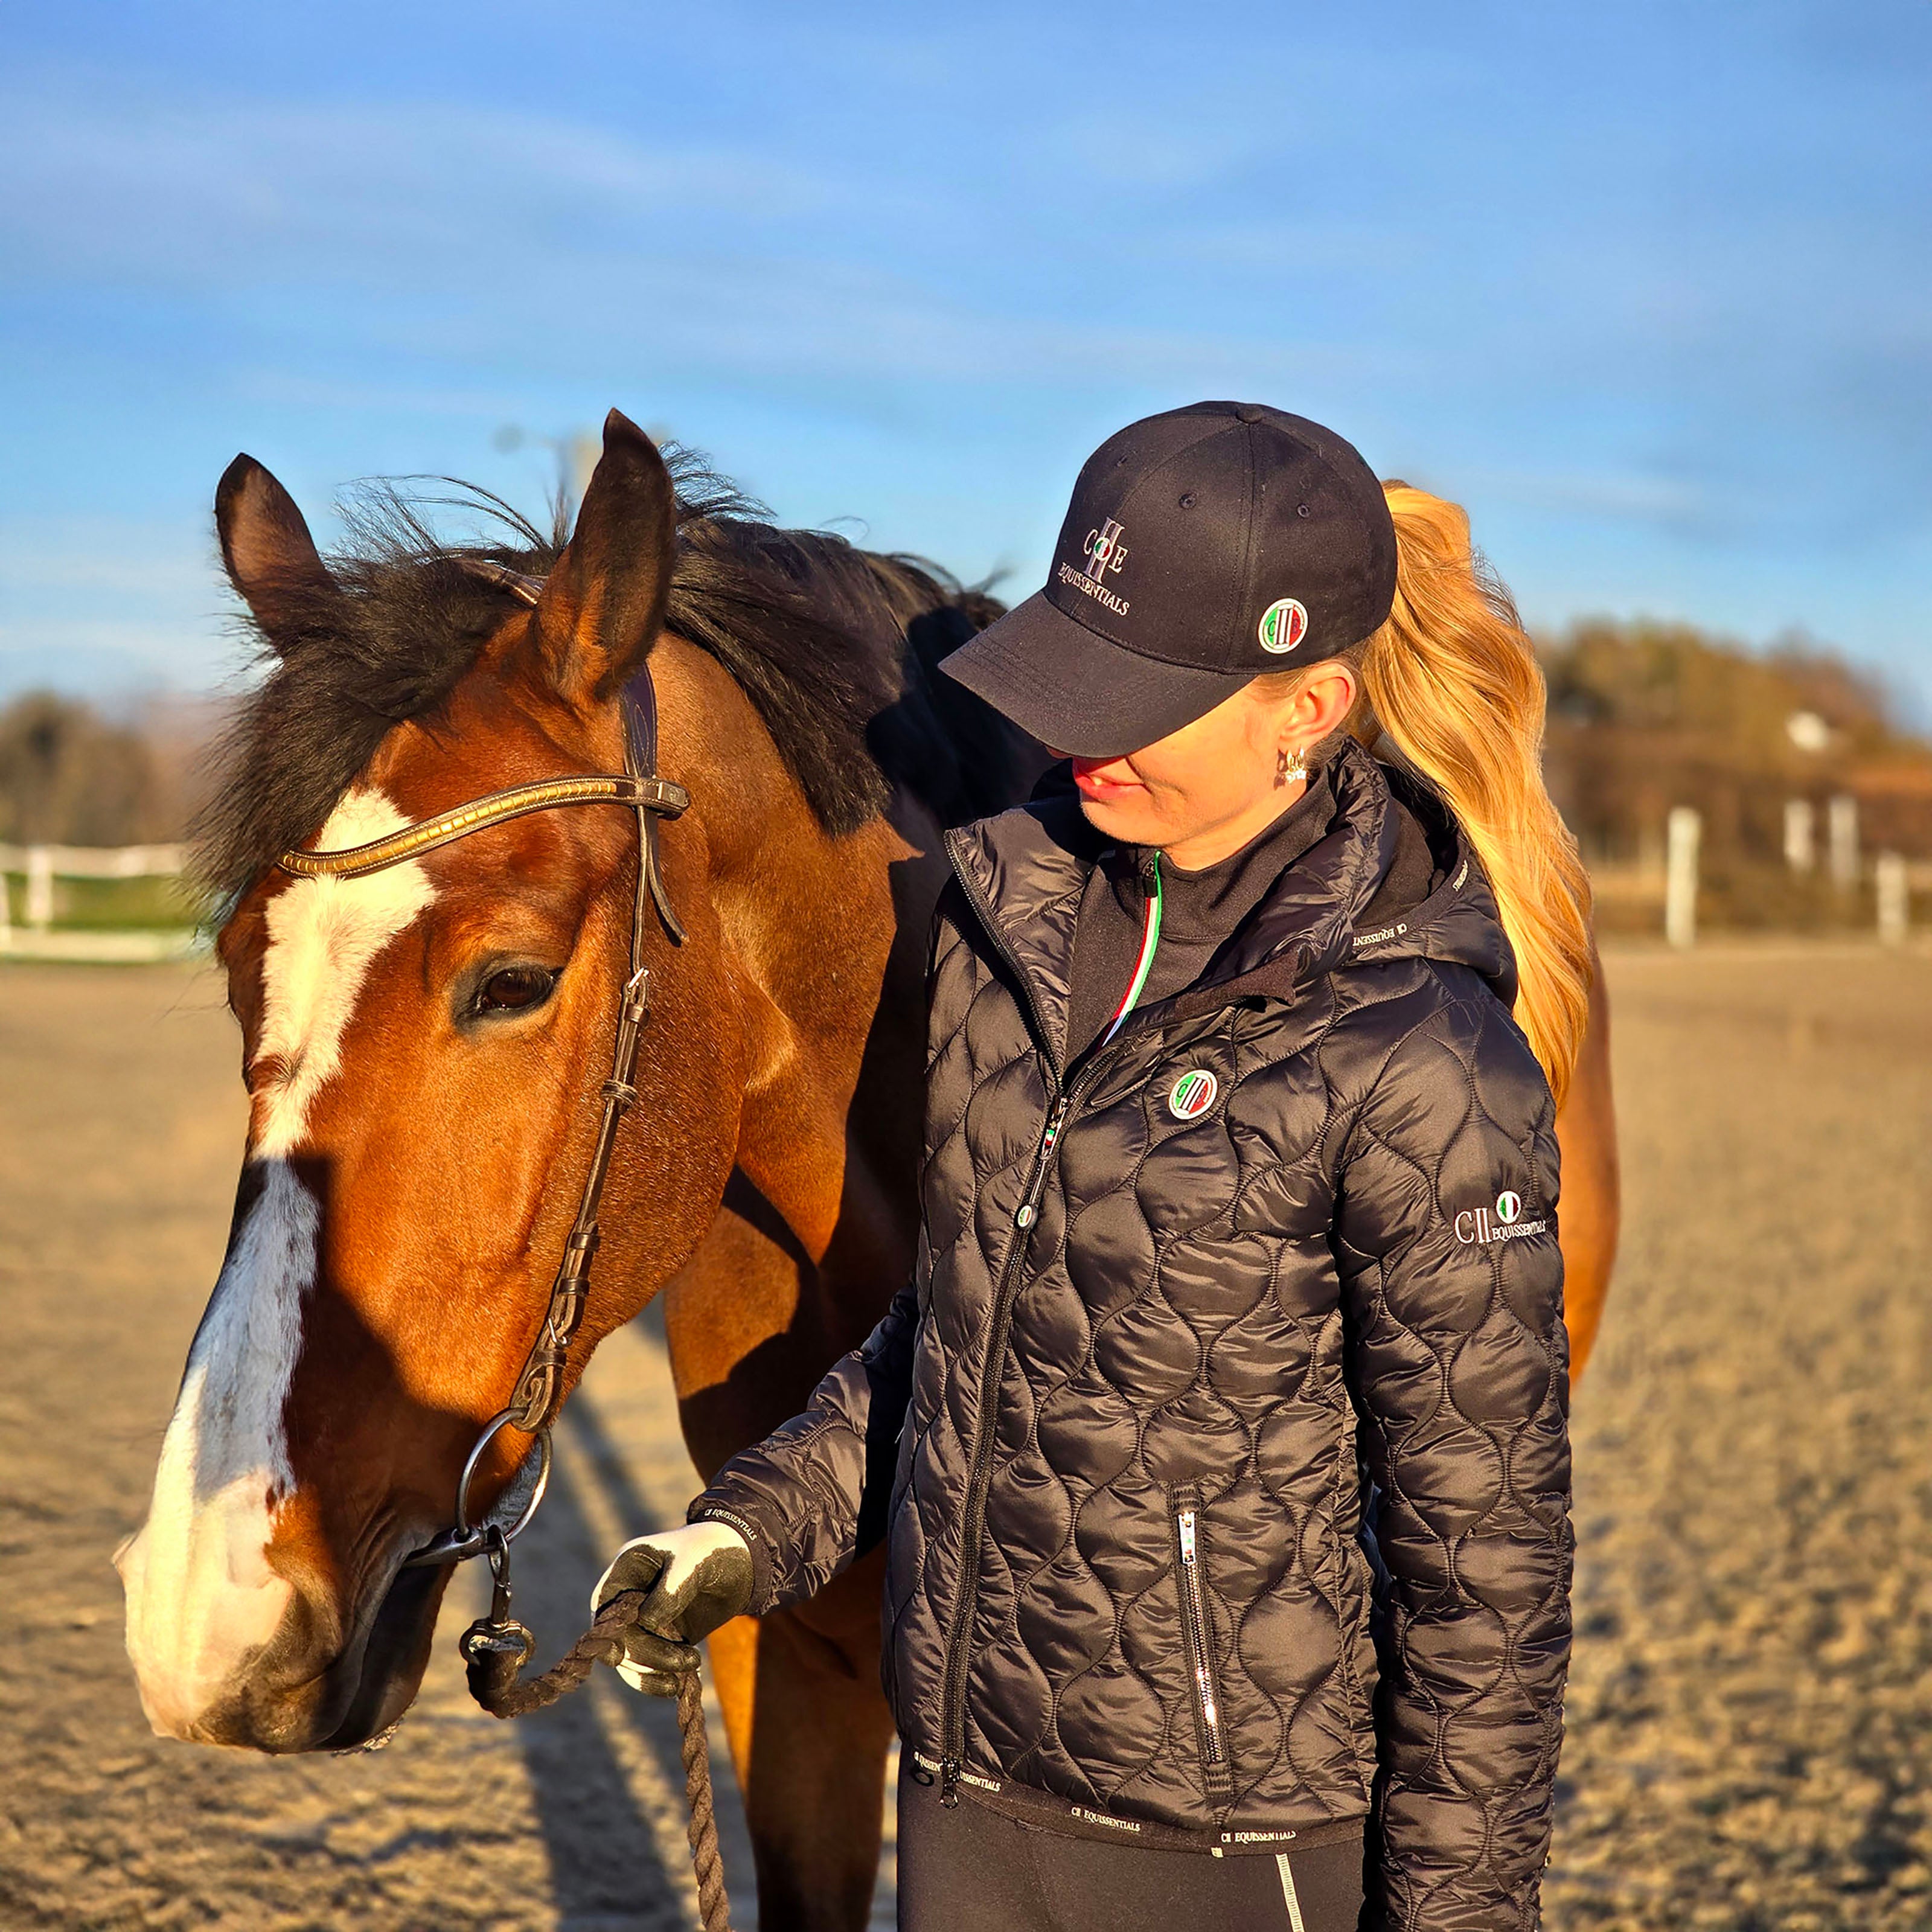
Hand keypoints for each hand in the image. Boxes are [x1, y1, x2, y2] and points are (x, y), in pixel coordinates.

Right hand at [592, 1520, 753, 1695]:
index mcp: (628, 1569)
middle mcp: (630, 1597)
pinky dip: (660, 1679)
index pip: (603, 1605)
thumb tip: (647, 1623)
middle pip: (619, 1637)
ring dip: (654, 1670)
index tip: (619, 1653)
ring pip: (632, 1658)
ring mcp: (645, 1620)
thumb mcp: (692, 1562)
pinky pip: (651, 1666)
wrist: (744, 1561)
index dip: (606, 1632)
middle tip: (680, 1661)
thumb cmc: (712, 1550)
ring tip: (690, 1666)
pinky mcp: (663, 1638)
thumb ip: (670, 1590)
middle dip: (644, 1655)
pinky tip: (680, 1684)